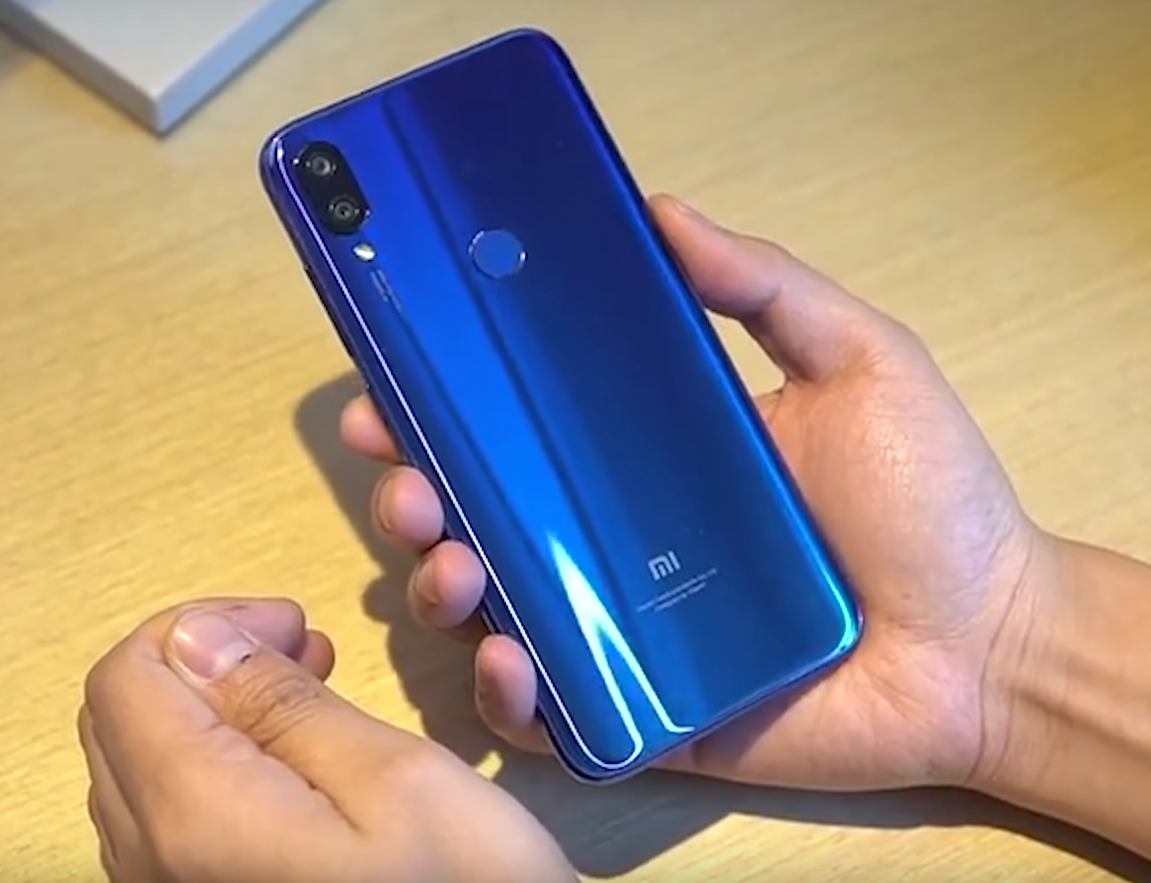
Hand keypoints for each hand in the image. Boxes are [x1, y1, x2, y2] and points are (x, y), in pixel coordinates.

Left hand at [78, 598, 572, 882]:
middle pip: (120, 717)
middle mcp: (154, 865)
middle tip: (305, 647)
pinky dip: (216, 759)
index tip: (294, 623)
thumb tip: (195, 636)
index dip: (202, 624)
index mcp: (195, 818)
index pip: (126, 677)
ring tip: (308, 690)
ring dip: (212, 704)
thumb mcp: (392, 777)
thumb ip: (281, 704)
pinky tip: (292, 759)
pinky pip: (167, 815)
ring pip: (139, 763)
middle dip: (205, 658)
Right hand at [341, 195, 1051, 792]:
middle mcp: (618, 539)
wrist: (983, 645)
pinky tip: (508, 658)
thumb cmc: (928, 500)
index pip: (523, 427)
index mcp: (648, 457)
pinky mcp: (642, 712)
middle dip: (416, 495)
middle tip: (405, 480)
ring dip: (440, 583)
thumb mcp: (858, 362)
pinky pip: (550, 709)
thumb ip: (764, 287)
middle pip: (484, 517)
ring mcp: (623, 630)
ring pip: (494, 609)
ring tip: (449, 562)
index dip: (446, 407)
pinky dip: (508, 693)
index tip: (393, 384)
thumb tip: (661, 210)